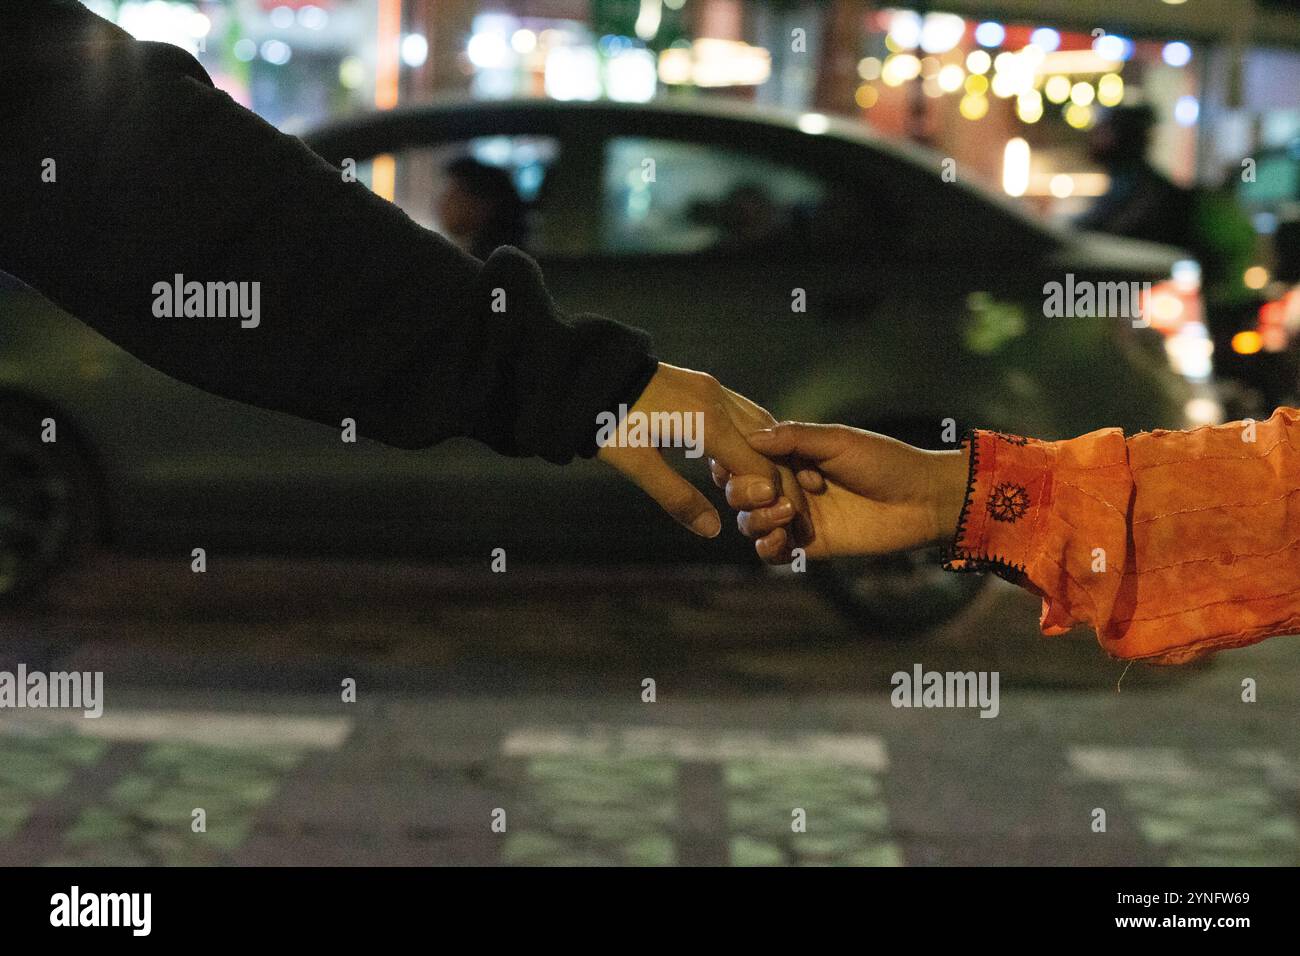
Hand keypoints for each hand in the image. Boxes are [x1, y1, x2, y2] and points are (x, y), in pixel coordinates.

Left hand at [597, 363, 806, 537]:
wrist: (585, 373)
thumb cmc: (606, 422)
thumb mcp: (637, 465)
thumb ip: (677, 498)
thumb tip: (713, 530)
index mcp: (706, 423)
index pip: (760, 467)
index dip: (775, 497)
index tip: (782, 522)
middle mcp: (718, 401)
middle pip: (769, 445)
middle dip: (781, 478)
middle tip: (787, 510)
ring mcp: (713, 389)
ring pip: (761, 425)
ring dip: (770, 456)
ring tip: (771, 489)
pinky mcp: (704, 385)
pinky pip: (743, 413)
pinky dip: (754, 439)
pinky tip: (747, 458)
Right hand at [715, 421, 968, 562]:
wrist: (923, 500)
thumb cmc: (886, 461)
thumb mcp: (838, 441)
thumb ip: (794, 438)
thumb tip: (750, 436)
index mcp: (791, 455)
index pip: (745, 458)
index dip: (733, 461)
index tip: (733, 463)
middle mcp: (788, 485)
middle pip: (741, 492)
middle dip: (744, 492)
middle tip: (768, 492)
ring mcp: (797, 516)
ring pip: (752, 522)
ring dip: (757, 519)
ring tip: (786, 514)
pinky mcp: (810, 545)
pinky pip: (773, 552)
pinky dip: (767, 547)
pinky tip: (779, 540)